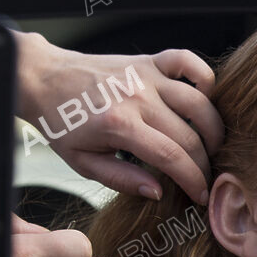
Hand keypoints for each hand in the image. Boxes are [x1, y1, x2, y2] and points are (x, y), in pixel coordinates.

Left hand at [14, 33, 223, 203]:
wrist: (42, 78)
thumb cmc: (62, 122)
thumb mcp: (83, 161)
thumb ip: (121, 179)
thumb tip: (158, 191)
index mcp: (120, 125)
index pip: (172, 158)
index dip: (193, 180)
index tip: (201, 195)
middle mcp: (137, 98)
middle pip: (190, 135)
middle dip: (205, 163)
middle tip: (207, 177)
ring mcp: (145, 76)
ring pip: (198, 102)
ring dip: (213, 128)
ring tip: (213, 145)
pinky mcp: (148, 61)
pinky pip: (187, 61)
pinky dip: (204, 77)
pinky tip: (206, 97)